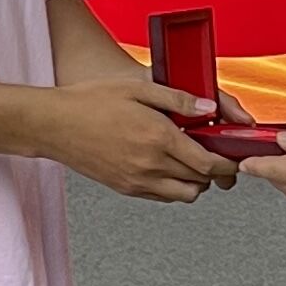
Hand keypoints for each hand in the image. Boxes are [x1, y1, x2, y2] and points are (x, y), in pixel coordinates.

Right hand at [38, 75, 221, 203]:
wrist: (52, 124)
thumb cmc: (90, 101)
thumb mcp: (138, 88)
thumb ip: (178, 99)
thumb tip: (209, 107)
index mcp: (158, 137)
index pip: (208, 163)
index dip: (227, 163)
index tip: (232, 156)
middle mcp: (150, 165)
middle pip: (200, 182)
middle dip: (214, 171)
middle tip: (215, 154)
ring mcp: (137, 181)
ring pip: (184, 195)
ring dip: (195, 182)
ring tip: (190, 160)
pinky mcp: (125, 188)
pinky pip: (162, 197)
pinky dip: (174, 187)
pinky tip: (168, 166)